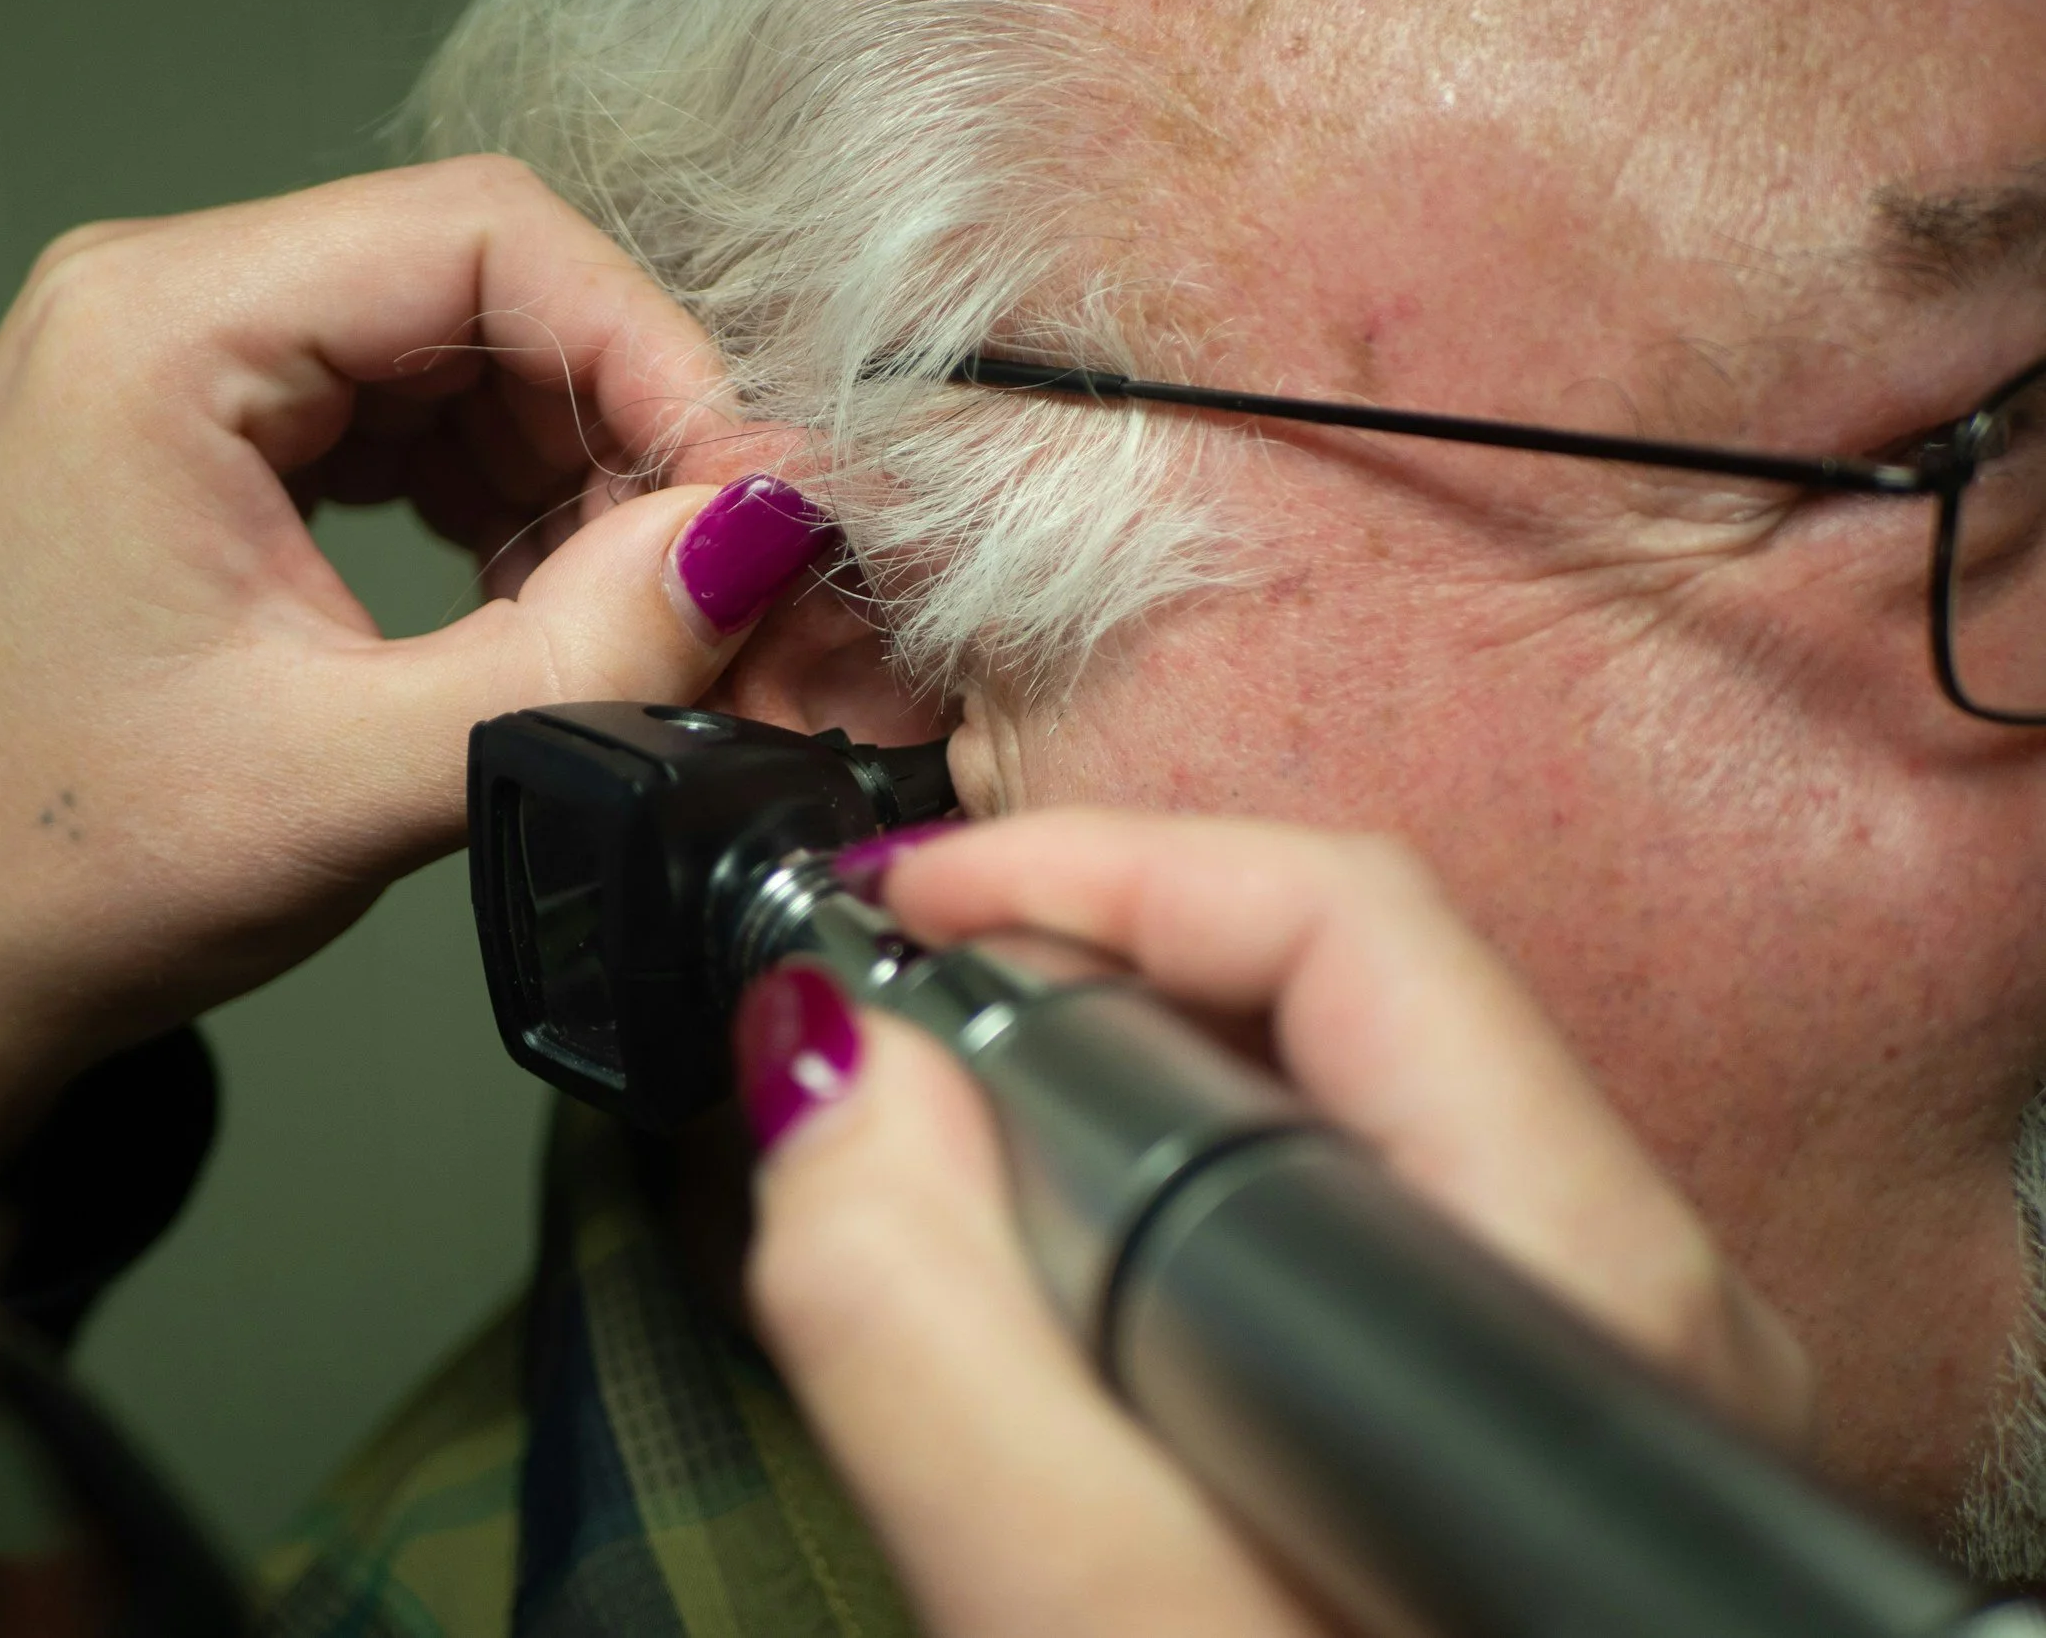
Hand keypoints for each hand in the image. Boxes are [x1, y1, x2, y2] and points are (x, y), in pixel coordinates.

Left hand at [0, 156, 828, 1159]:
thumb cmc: (62, 872)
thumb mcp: (350, 777)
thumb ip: (576, 656)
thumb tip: (757, 540)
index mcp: (154, 332)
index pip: (479, 239)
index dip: (650, 350)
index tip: (751, 489)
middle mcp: (163, 310)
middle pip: (485, 289)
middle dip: (630, 428)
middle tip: (731, 575)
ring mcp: (191, 371)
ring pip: (471, 357)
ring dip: (585, 477)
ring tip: (641, 617)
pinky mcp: (226, 442)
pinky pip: (423, 423)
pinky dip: (516, 510)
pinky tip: (551, 610)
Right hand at [735, 810, 1811, 1637]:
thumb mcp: (1087, 1624)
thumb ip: (927, 1337)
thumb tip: (819, 1064)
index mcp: (1586, 1305)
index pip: (1341, 930)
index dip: (1091, 876)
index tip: (883, 914)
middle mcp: (1621, 1308)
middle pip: (1326, 1000)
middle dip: (1065, 978)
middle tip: (866, 1029)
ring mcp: (1561, 1378)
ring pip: (1304, 1118)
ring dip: (1086, 1099)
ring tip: (914, 1155)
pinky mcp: (1477, 1437)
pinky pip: (1303, 1231)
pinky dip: (1134, 1209)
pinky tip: (1030, 1287)